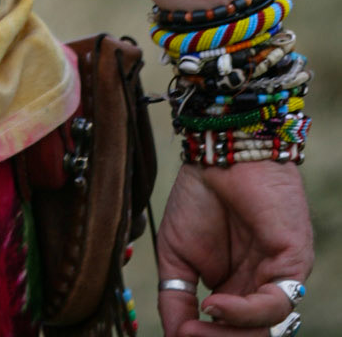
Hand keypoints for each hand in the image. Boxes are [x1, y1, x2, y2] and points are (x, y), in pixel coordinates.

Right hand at [158, 162, 312, 334]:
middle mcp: (261, 290)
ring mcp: (279, 279)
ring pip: (264, 330)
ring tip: (194, 327)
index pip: (229, 332)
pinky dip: (244, 313)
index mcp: (236, 290)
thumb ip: (175, 298)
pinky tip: (214, 305)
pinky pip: (275, 305)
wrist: (218, 152)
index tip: (178, 335)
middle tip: (184, 336)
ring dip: (227, 335)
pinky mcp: (293, 265)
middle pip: (248, 336)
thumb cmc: (199, 195)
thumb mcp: (176, 256)